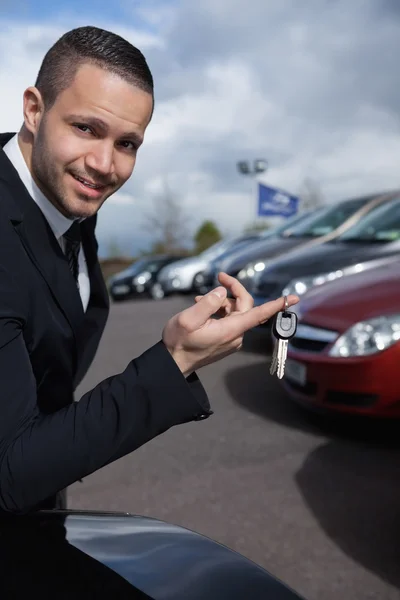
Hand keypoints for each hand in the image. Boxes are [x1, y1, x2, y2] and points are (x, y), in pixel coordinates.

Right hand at [162, 272, 298, 376]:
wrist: (173, 363)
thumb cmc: (179, 342)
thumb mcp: (188, 319)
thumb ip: (208, 304)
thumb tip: (221, 293)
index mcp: (230, 330)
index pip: (259, 314)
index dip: (276, 304)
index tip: (293, 297)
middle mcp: (235, 335)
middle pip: (244, 306)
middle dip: (232, 290)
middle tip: (219, 277)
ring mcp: (231, 339)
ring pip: (234, 312)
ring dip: (220, 302)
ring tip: (198, 301)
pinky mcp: (226, 341)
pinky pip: (228, 320)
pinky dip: (218, 311)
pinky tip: (202, 310)